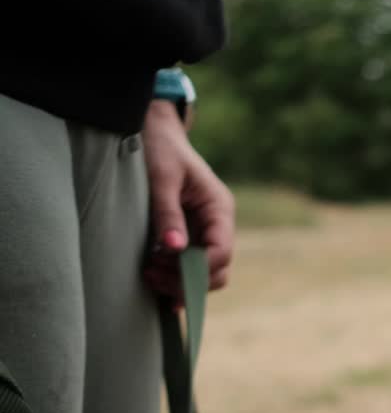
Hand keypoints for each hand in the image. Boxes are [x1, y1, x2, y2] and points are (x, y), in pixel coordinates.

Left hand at [141, 100, 234, 297]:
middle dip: (188, 279)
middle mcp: (216, 224)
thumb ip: (168, 214)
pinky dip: (174, 277)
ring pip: (205, 272)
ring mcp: (203, 231)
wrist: (153, 132)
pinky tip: (154, 279)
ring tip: (147, 273)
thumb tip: (175, 250)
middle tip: (152, 274)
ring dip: (179, 280)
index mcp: (219, 208)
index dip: (198, 268)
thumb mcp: (161, 179)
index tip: (164, 267)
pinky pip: (189, 265)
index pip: (221, 251)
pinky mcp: (187, 235)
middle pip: (218, 268)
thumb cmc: (159, 149)